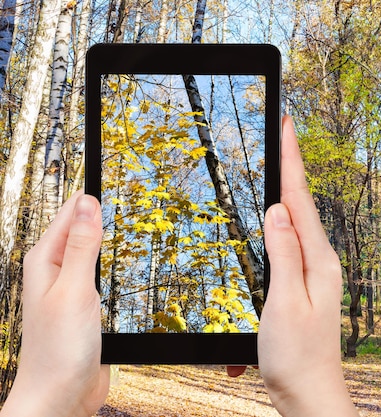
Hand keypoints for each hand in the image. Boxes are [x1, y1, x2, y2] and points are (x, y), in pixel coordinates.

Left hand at [0, 192, 108, 416]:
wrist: (60, 396)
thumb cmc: (58, 349)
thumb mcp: (74, 289)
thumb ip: (82, 246)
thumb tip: (88, 203)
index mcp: (45, 261)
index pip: (68, 214)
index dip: (87, 193)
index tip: (105, 166)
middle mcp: (56, 272)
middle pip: (78, 229)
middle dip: (97, 210)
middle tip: (120, 186)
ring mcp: (71, 289)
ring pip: (90, 251)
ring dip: (105, 235)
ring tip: (121, 215)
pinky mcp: (85, 306)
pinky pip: (98, 274)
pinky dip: (110, 262)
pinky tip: (120, 260)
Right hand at [257, 116, 358, 415]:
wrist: (309, 393)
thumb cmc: (296, 355)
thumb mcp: (284, 301)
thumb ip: (283, 253)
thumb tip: (278, 210)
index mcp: (318, 260)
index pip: (301, 199)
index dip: (292, 160)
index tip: (287, 125)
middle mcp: (320, 261)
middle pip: (300, 204)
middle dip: (289, 167)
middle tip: (281, 134)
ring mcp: (313, 273)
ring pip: (294, 224)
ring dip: (284, 193)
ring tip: (276, 164)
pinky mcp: (302, 285)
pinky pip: (289, 246)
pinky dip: (277, 227)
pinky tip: (271, 218)